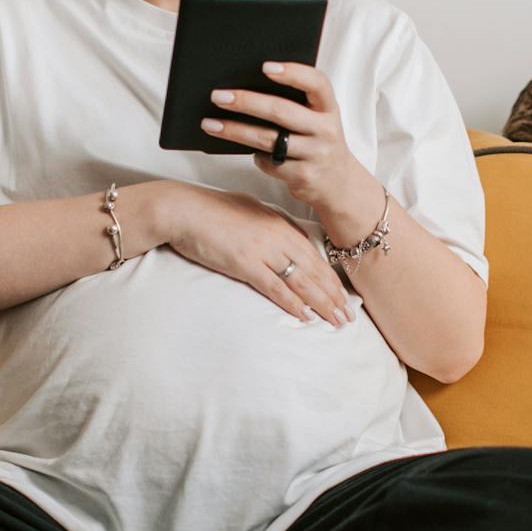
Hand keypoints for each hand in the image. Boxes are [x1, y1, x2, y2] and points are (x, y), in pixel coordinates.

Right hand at [166, 185, 357, 325]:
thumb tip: (292, 239)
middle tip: (348, 316)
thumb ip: (274, 225)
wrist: (183, 209)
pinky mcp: (245, 263)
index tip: (343, 295)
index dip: (331, 278)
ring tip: (336, 321)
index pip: (314, 256)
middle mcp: (278, 236)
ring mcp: (263, 250)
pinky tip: (306, 316)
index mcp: (280, 223)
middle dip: (334, 296)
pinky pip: (275, 287)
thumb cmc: (211, 210)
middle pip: (314, 270)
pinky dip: (293, 303)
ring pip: (301, 281)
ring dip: (322, 304)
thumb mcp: (251, 210)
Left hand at [201, 61, 366, 216]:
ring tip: (210, 124)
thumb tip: (245, 89)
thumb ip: (295, 104)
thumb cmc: (317, 141)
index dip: (292, 73)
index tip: (265, 67)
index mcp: (329, 108)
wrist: (339, 184)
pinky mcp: (304, 177)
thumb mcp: (316, 119)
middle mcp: (326, 129)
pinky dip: (257, 157)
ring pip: (268, 140)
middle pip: (281, 111)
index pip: (316, 83)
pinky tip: (248, 151)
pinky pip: (270, 163)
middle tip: (218, 96)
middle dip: (246, 102)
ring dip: (235, 131)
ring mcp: (316, 155)